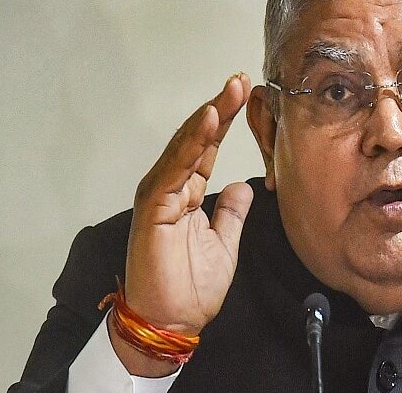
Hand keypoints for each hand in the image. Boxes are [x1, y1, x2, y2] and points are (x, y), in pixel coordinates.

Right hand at [111, 73, 253, 374]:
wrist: (172, 322)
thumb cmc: (191, 287)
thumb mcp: (224, 242)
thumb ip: (232, 212)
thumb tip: (243, 185)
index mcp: (187, 194)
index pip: (207, 149)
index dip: (225, 122)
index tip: (246, 96)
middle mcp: (171, 187)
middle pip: (196, 140)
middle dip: (218, 108)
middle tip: (240, 80)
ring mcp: (160, 195)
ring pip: (185, 147)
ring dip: (208, 117)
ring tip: (229, 91)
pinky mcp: (155, 207)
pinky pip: (176, 168)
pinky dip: (192, 143)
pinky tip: (209, 121)